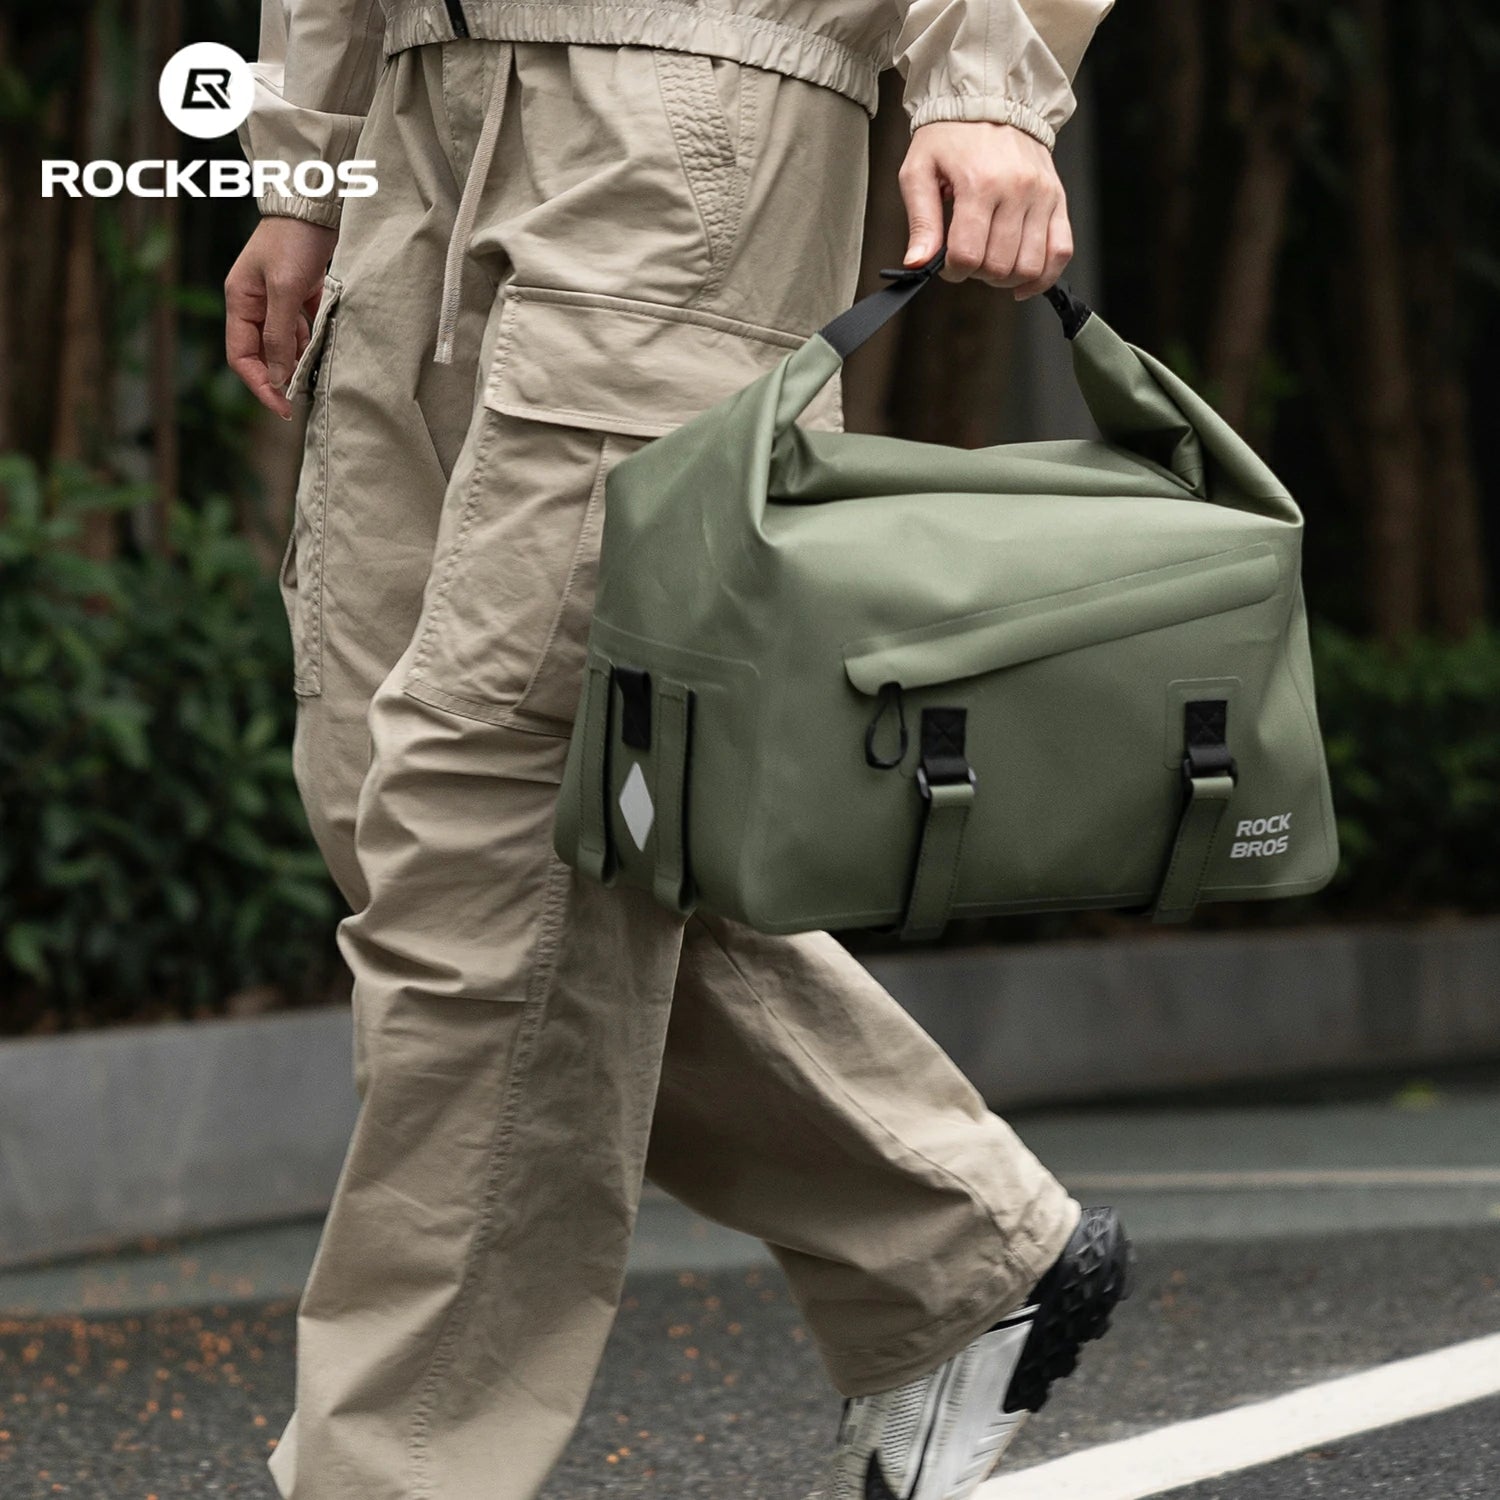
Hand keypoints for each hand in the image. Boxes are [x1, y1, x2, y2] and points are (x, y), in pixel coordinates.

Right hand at [225, 217, 338, 418]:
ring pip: (285, 343)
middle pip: (262, 353)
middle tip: (302, 401)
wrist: (314, 203)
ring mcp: (276, 298)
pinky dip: (313, 342)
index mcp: (240, 301)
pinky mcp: (299, 293)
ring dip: (298, 362)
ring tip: (317, 380)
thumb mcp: (286, 290)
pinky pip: (303, 328)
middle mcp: (254, 303)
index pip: (241, 356)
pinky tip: (327, 353)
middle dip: (279, 377)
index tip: (282, 406)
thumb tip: (276, 376)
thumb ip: (280, 334)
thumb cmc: (293, 241)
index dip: (259, 384)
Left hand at [899, 122, 1072, 298]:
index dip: (952, 271)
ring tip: (991, 261)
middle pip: (998, 265)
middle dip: (977, 274)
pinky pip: (1062, 250)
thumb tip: (918, 262)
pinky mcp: (1058, 199)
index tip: (947, 262)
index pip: (967, 255)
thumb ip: (920, 220)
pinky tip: (1023, 282)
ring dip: (1005, 278)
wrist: (992, 100)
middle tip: (968, 256)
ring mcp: (1042, 195)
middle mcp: (1017, 189)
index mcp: (980, 183)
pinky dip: (1043, 275)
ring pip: (1029, 265)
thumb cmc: (951, 136)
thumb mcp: (919, 171)